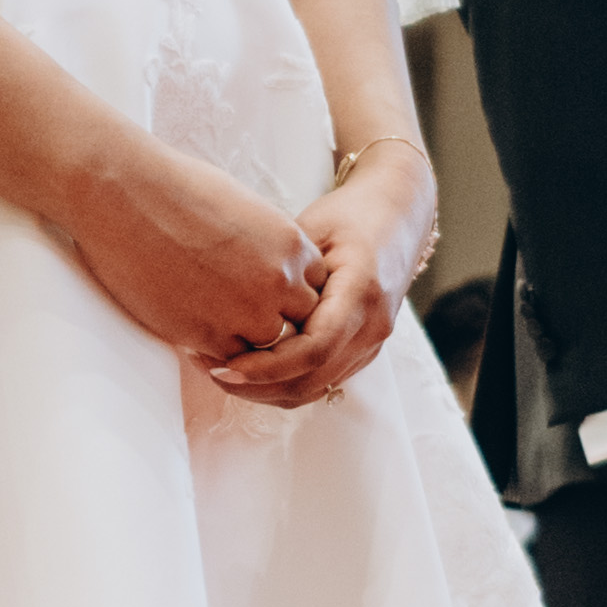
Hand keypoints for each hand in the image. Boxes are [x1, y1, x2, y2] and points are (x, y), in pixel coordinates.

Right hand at [57, 128, 320, 375]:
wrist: (125, 195)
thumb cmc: (176, 188)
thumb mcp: (246, 209)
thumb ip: (269, 246)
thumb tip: (269, 268)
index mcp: (292, 245)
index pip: (315, 286)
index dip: (290, 290)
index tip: (263, 286)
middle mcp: (278, 282)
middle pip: (299, 321)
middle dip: (275, 317)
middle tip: (240, 307)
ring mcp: (246, 313)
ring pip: (268, 347)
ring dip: (246, 338)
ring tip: (215, 318)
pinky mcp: (207, 335)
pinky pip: (230, 360)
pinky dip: (215, 350)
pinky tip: (192, 328)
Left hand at [212, 141, 432, 413]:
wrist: (397, 217)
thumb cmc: (349, 215)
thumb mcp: (312, 229)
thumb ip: (281, 268)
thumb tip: (228, 301)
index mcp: (361, 292)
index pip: (313, 350)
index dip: (265, 367)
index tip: (223, 365)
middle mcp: (372, 327)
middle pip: (311, 381)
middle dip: (256, 387)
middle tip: (209, 371)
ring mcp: (371, 344)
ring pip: (314, 389)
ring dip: (266, 391)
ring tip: (220, 372)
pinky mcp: (362, 352)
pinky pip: (320, 382)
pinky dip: (282, 383)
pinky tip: (249, 368)